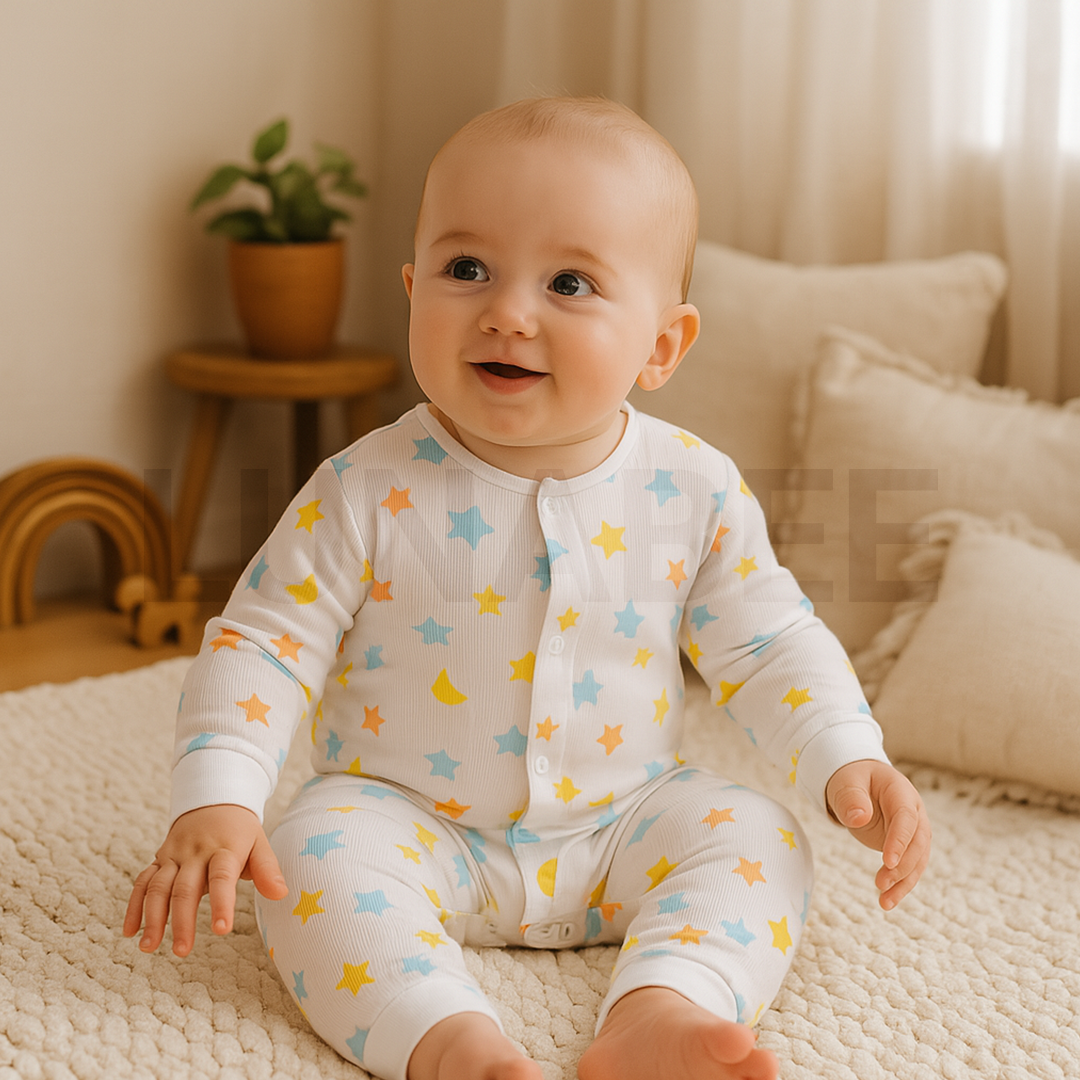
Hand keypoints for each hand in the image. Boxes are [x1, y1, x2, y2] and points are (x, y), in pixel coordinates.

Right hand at [123, 804, 288, 955]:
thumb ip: (268, 869)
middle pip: (185, 888)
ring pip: (158, 887)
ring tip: (149, 947)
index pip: (222, 878)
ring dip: (152, 917)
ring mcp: (174, 856)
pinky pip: (142, 881)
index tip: (221, 930)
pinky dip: (134, 906)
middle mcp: (195, 853)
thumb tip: (281, 894)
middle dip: (181, 921)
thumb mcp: (260, 843)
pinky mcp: (159, 859)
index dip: (221, 903)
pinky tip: (130, 931)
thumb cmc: (240, 831)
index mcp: (224, 849)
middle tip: (182, 951)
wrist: (213, 799)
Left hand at [825, 759, 930, 910]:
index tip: (888, 861)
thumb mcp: (846, 781)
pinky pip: (908, 868)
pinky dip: (900, 885)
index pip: (906, 818)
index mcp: (902, 792)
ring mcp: (913, 831)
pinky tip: (887, 902)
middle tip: (881, 883)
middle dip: (902, 866)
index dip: (899, 840)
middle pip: (917, 843)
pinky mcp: (906, 846)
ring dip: (903, 882)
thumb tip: (859, 818)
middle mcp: (914, 813)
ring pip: (917, 860)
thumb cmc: (852, 778)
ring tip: (885, 902)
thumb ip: (851, 798)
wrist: (860, 780)